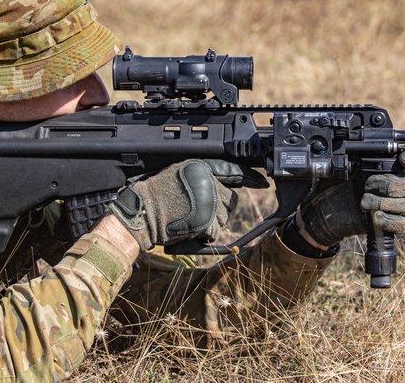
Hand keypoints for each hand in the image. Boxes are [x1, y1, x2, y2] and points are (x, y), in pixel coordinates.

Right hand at [109, 159, 268, 251]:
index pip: (234, 171)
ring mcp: (209, 201)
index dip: (250, 177)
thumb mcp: (180, 174)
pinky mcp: (208, 221)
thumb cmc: (156, 196)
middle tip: (197, 210)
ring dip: (211, 223)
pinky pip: (215, 233)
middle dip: (219, 209)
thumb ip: (204, 177)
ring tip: (189, 218)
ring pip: (224, 218)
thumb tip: (227, 185)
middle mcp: (209, 182)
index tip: (262, 182)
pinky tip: (189, 228)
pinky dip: (204, 236)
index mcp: (202, 168)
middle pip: (231, 200)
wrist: (143, 213)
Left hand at [297, 145, 404, 249]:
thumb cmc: (336, 186)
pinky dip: (391, 221)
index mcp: (388, 167)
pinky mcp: (394, 224)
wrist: (327, 211)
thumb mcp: (343, 167)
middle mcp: (397, 185)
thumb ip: (355, 155)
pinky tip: (376, 218)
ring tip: (364, 202)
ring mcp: (398, 205)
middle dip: (390, 185)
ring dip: (385, 203)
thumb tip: (359, 145)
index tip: (402, 160)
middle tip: (367, 185)